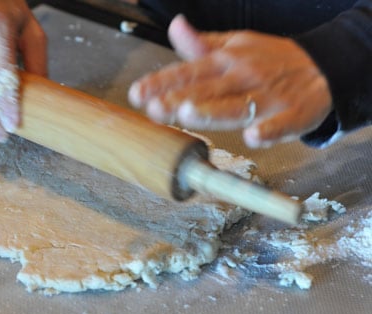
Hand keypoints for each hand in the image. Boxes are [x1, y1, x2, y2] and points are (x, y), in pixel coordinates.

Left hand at [128, 15, 332, 147]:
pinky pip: (280, 125)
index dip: (161, 82)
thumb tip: (175, 27)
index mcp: (226, 61)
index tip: (137, 94)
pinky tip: (252, 137)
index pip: (188, 71)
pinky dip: (268, 131)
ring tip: (187, 114)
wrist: (324, 67)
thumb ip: (202, 45)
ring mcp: (268, 96)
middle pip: (207, 90)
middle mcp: (243, 77)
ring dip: (212, 111)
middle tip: (154, 109)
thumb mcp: (236, 45)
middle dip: (178, 99)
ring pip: (237, 106)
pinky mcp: (293, 114)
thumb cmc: (270, 60)